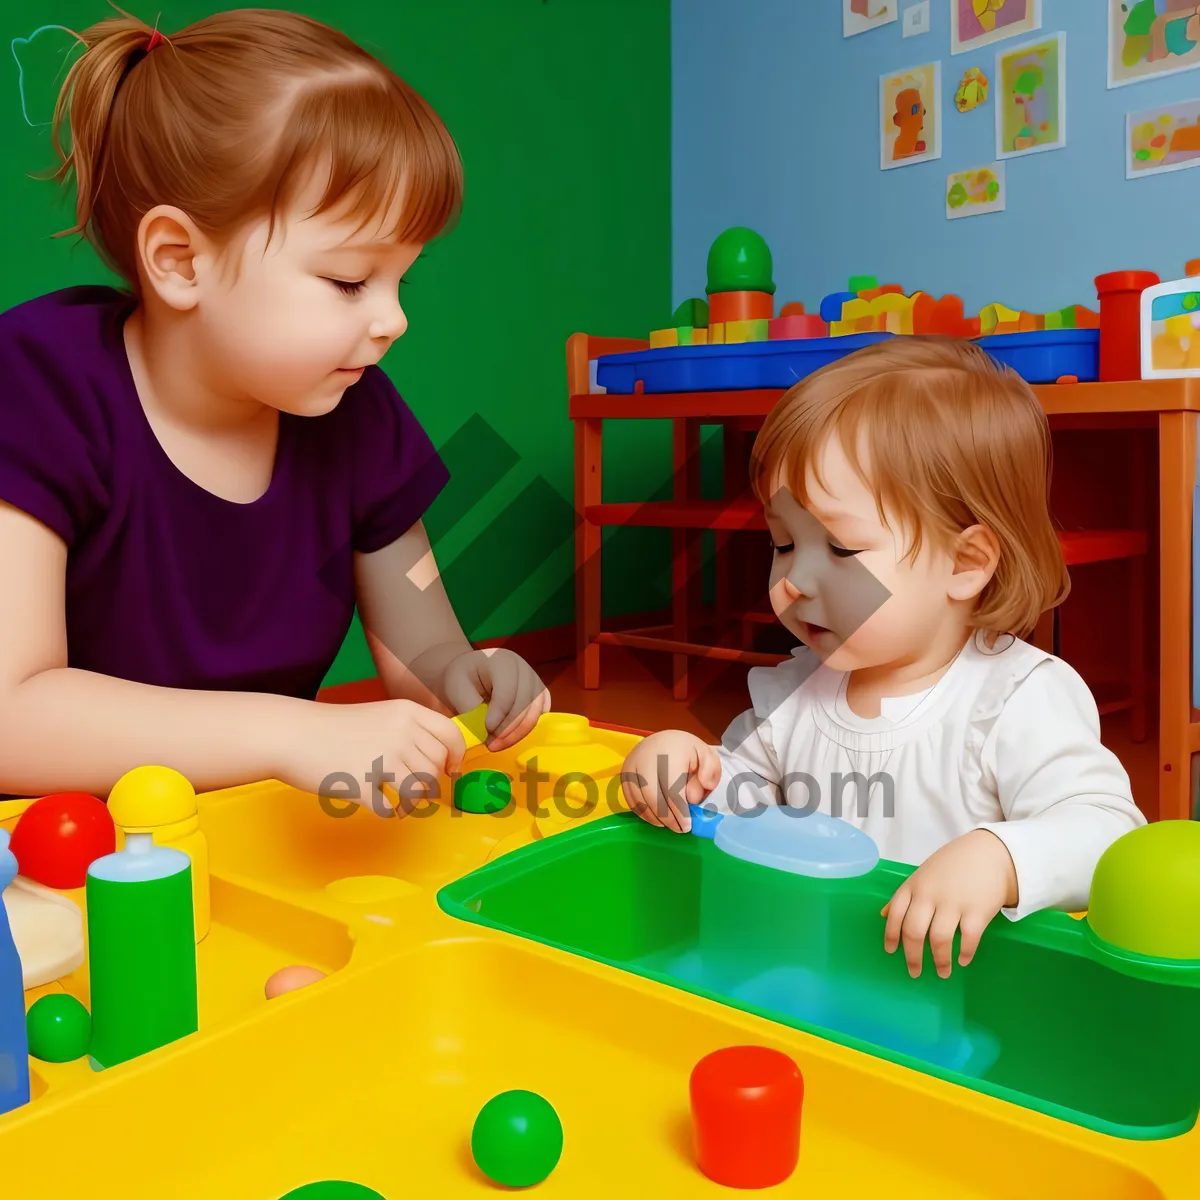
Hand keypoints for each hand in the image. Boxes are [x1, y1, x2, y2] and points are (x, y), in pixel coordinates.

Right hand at [283, 699, 465, 817]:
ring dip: (412, 803)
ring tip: (399, 802)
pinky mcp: (362, 786)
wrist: (291, 734)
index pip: (450, 735)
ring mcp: (381, 759)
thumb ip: (409, 732)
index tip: (451, 771)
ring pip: (419, 791)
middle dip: (429, 785)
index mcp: (406, 712)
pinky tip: (378, 805)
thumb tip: (440, 763)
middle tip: (413, 790)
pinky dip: (389, 813)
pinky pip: (390, 810)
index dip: (456, 757)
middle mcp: (400, 733)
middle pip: (435, 769)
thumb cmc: (333, 727)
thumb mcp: (380, 715)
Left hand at [442, 648, 549, 751]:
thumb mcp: (457, 690)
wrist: (468, 673)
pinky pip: (541, 714)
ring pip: (536, 710)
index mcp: (501, 661)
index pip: (508, 690)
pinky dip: (527, 729)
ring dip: (519, 732)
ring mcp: (534, 680)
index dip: (500, 714)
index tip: (487, 730)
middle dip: (510, 728)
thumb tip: (484, 731)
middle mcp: (523, 668)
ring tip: (498, 744)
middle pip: (526, 702)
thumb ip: (471, 709)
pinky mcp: (539, 694)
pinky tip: (510, 738)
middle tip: (492, 744)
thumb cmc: (461, 679)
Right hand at [620, 730, 721, 833]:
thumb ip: (709, 773)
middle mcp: (645, 757)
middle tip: (680, 829)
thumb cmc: (688, 751)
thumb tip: (693, 797)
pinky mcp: (624, 775)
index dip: (679, 811)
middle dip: (667, 818)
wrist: (664, 741)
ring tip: (670, 824)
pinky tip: (657, 818)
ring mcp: (632, 766)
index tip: (687, 825)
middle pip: (653, 796)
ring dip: (655, 818)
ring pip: (640, 800)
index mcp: (669, 751)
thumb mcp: (707, 756)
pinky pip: (631, 800)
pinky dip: (644, 813)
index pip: (671, 789)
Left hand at [882, 830, 1017, 977]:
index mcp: (914, 886)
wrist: (990, 853)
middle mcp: (930, 895)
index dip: (891, 935)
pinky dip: (964, 953)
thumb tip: (884, 914)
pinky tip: (963, 960)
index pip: (895, 913)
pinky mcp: (978, 911)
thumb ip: (907, 894)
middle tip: (914, 972)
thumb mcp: (924, 874)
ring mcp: (954, 903)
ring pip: (939, 940)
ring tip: (942, 973)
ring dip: (939, 961)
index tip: (891, 952)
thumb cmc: (953, 865)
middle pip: (913, 931)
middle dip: (912, 956)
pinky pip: (968, 939)